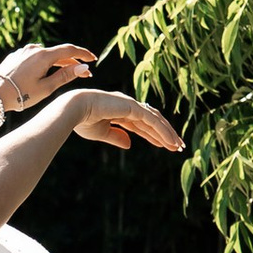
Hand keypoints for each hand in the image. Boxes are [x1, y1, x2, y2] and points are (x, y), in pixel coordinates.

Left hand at [0, 43, 96, 110]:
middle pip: (59, 53)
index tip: (93, 59)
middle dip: (72, 62)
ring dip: (58, 63)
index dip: (83, 54)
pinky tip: (46, 73)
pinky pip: (34, 57)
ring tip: (66, 73)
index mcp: (43, 56)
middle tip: (85, 74)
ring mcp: (23, 52)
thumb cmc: (21, 95)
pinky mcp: (15, 56)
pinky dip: (44, 63)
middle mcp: (33, 49)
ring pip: (46, 55)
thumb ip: (66, 76)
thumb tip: (83, 67)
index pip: (69, 50)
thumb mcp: (47, 88)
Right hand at [70, 88, 185, 153]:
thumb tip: (130, 145)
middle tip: (177, 146)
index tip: (165, 146)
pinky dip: (163, 131)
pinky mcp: (133, 107)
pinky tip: (170, 142)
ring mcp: (132, 105)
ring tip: (178, 147)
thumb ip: (116, 137)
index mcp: (121, 112)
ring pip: (155, 121)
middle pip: (153, 121)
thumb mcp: (101, 133)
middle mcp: (129, 106)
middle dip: (166, 134)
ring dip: (168, 133)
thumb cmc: (82, 120)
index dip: (155, 135)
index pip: (143, 124)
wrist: (73, 110)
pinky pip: (152, 121)